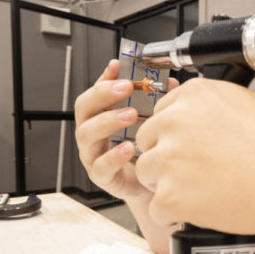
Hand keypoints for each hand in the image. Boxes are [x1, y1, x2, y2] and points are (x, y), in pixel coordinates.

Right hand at [74, 59, 177, 200]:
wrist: (151, 187)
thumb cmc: (145, 153)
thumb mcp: (148, 124)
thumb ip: (154, 102)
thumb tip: (169, 82)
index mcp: (100, 118)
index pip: (94, 93)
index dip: (104, 78)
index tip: (118, 66)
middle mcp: (93, 134)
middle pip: (84, 109)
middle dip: (103, 94)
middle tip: (126, 87)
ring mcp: (93, 155)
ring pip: (88, 134)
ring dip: (108, 121)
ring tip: (130, 114)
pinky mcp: (102, 177)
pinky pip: (101, 165)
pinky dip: (114, 156)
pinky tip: (128, 147)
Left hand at [134, 78, 254, 235]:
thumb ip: (238, 101)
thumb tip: (239, 105)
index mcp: (196, 95)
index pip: (163, 112)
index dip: (176, 134)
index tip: (190, 146)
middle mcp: (176, 121)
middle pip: (149, 141)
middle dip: (167, 157)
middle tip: (195, 172)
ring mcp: (169, 159)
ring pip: (146, 173)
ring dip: (166, 185)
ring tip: (199, 192)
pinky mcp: (170, 195)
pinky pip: (156, 208)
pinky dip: (173, 215)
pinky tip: (198, 211)